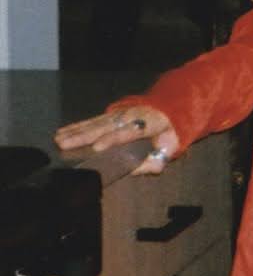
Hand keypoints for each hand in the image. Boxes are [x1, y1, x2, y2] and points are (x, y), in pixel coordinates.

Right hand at [55, 106, 178, 175]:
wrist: (169, 106)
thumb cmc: (169, 131)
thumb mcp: (171, 145)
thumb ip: (158, 159)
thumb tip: (144, 169)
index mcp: (148, 123)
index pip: (128, 132)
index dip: (113, 139)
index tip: (98, 147)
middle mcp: (130, 116)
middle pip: (105, 127)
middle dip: (84, 136)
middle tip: (65, 145)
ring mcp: (119, 113)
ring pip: (95, 122)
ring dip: (75, 131)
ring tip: (58, 139)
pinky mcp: (111, 114)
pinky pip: (92, 120)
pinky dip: (76, 126)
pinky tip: (62, 131)